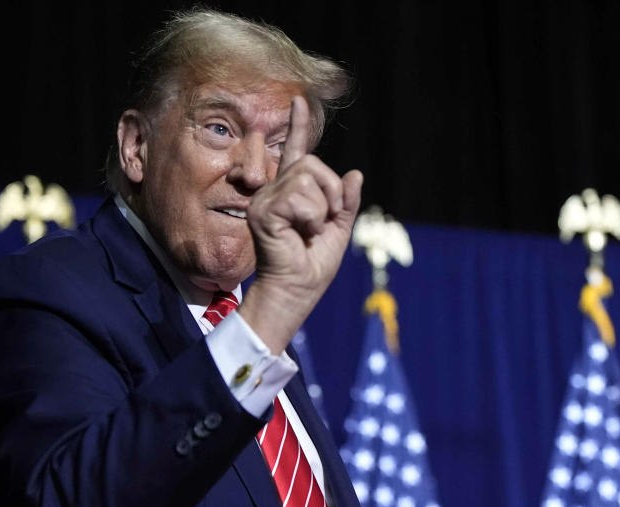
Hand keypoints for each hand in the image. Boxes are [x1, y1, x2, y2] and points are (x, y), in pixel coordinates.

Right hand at [239, 96, 362, 353]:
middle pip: (313, 165)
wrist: (295, 291)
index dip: (300, 126)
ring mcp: (265, 200)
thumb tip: (356, 173)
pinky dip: (313, 217)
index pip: (297, 152)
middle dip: (332, 192)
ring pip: (308, 179)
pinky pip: (301, 197)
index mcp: (291, 194)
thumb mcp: (338, 229)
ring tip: (311, 231)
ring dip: (322, 208)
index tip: (300, 101)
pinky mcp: (263, 211)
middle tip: (327, 221)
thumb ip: (346, 202)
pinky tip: (301, 234)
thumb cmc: (312, 266)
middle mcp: (274, 191)